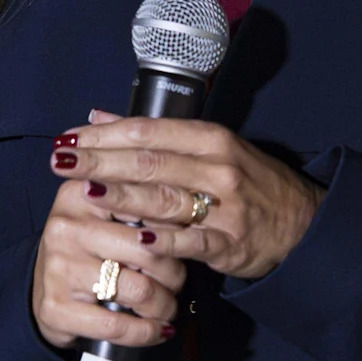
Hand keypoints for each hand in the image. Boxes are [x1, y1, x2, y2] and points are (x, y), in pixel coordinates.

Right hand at [31, 174, 186, 351]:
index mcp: (82, 192)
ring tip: (168, 307)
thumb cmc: (87, 250)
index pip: (144, 203)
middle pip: (148, 250)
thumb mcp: (105, 216)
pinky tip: (157, 331)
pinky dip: (145, 333)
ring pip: (138, 289)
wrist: (43, 289)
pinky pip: (116, 325)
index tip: (197, 238)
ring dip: (164, 305)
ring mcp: (58, 266)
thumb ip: (142, 206)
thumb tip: (196, 211)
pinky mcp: (55, 306)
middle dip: (175, 273)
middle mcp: (66, 225)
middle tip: (179, 282)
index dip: (178, 224)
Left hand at [51, 110, 326, 280]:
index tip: (69, 138)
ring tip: (85, 193)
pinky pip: (190, 241)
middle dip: (101, 162)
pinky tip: (134, 237)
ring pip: (165, 198)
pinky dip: (162, 240)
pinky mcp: (229, 242)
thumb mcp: (208, 148)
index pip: (149, 131)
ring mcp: (225, 205)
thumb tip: (97, 117)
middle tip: (61, 162)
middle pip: (150, 162)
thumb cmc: (246, 181)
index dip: (105, 135)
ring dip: (121, 197)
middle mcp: (218, 166)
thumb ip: (153, 135)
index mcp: (210, 138)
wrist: (300, 221)